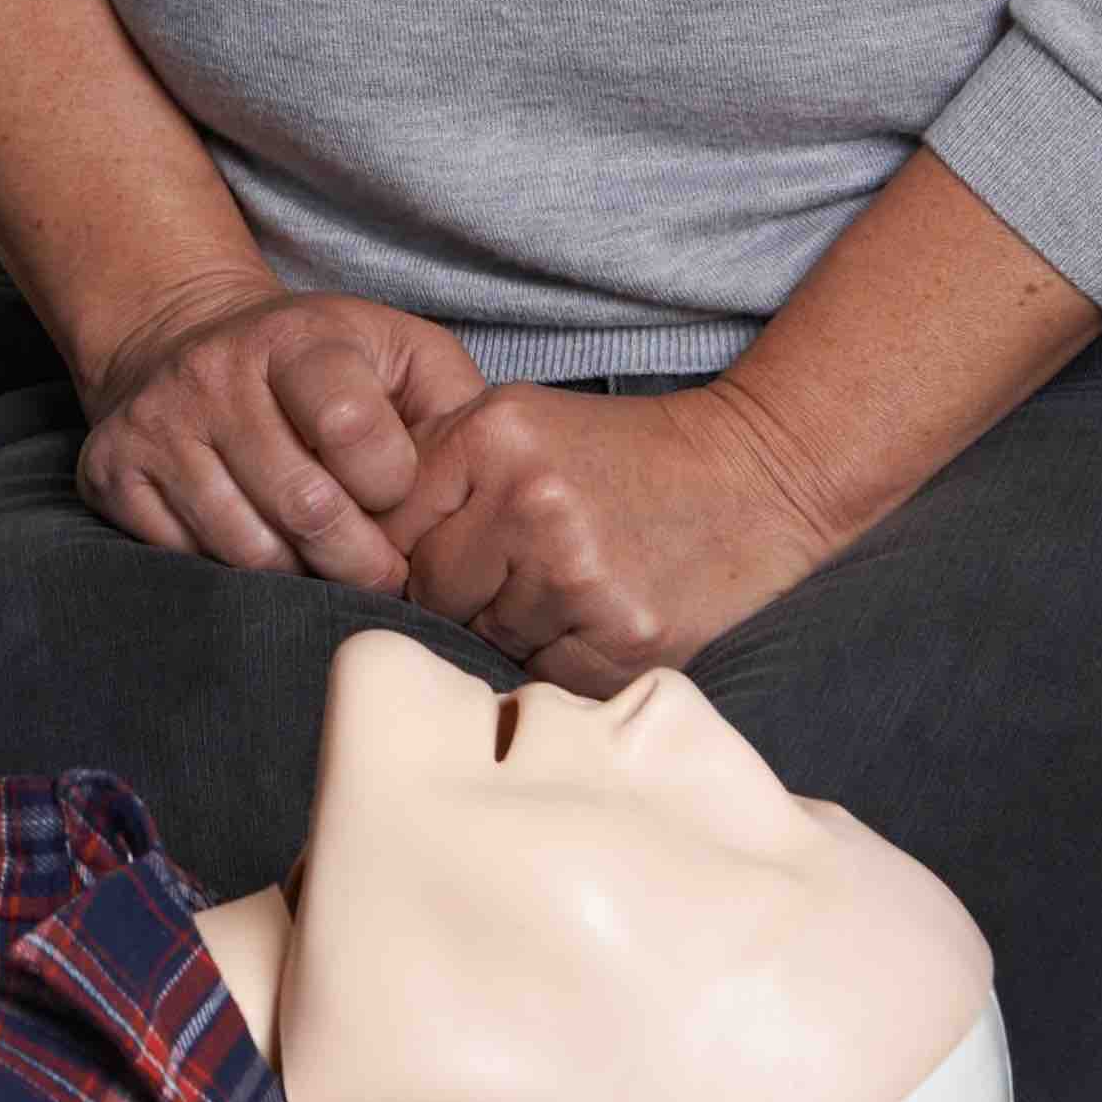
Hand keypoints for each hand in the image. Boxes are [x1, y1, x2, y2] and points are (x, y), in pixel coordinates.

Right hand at [75, 275, 490, 590]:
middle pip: (304, 508)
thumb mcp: (399, 354)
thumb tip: (484, 484)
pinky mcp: (111, 472)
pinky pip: (186, 562)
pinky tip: (256, 546)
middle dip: (359, 560)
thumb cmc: (323, 368)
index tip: (395, 494)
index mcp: (298, 338)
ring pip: (245, 550)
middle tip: (378, 572)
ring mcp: (157, 424)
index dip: (390, 483)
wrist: (183, 339)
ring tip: (321, 562)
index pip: (353, 429)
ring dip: (299, 576)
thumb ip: (452, 408)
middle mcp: (214, 372)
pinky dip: (232, 576)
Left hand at [378, 380, 844, 696]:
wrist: (756, 477)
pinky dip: (562, 662)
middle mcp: (530, 504)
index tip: (437, 557)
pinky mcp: (624, 640)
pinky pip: (546, 679)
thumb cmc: (620, 457)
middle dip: (461, 594)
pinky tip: (597, 619)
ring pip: (488, 642)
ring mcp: (579, 577)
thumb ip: (434, 470)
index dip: (407, 551)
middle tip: (519, 572)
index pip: (389, 531)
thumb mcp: (518, 423)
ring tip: (570, 587)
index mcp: (491, 438)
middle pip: (432, 594)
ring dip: (513, 631)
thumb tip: (346, 547)